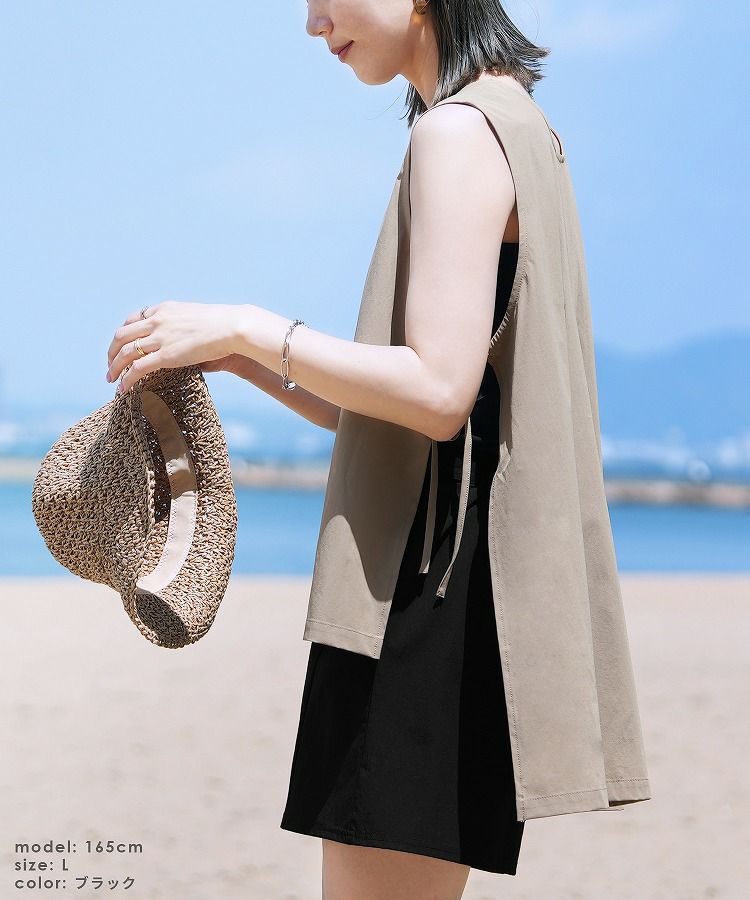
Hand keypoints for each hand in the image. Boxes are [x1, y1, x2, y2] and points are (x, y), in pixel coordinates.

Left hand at [106, 300, 241, 392]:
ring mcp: (160, 337)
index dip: (123, 335)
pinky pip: (138, 368)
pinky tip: (122, 388)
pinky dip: (126, 379)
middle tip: (110, 365)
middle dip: (112, 352)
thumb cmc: (222, 326)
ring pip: (125, 352)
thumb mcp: (195, 318)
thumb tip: (179, 342)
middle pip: (122, 336)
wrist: (232, 327)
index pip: (132, 320)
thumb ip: (181, 327)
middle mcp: (157, 321)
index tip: (121, 347)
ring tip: (111, 379)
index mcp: (163, 309)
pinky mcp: (166, 355)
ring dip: (114, 367)